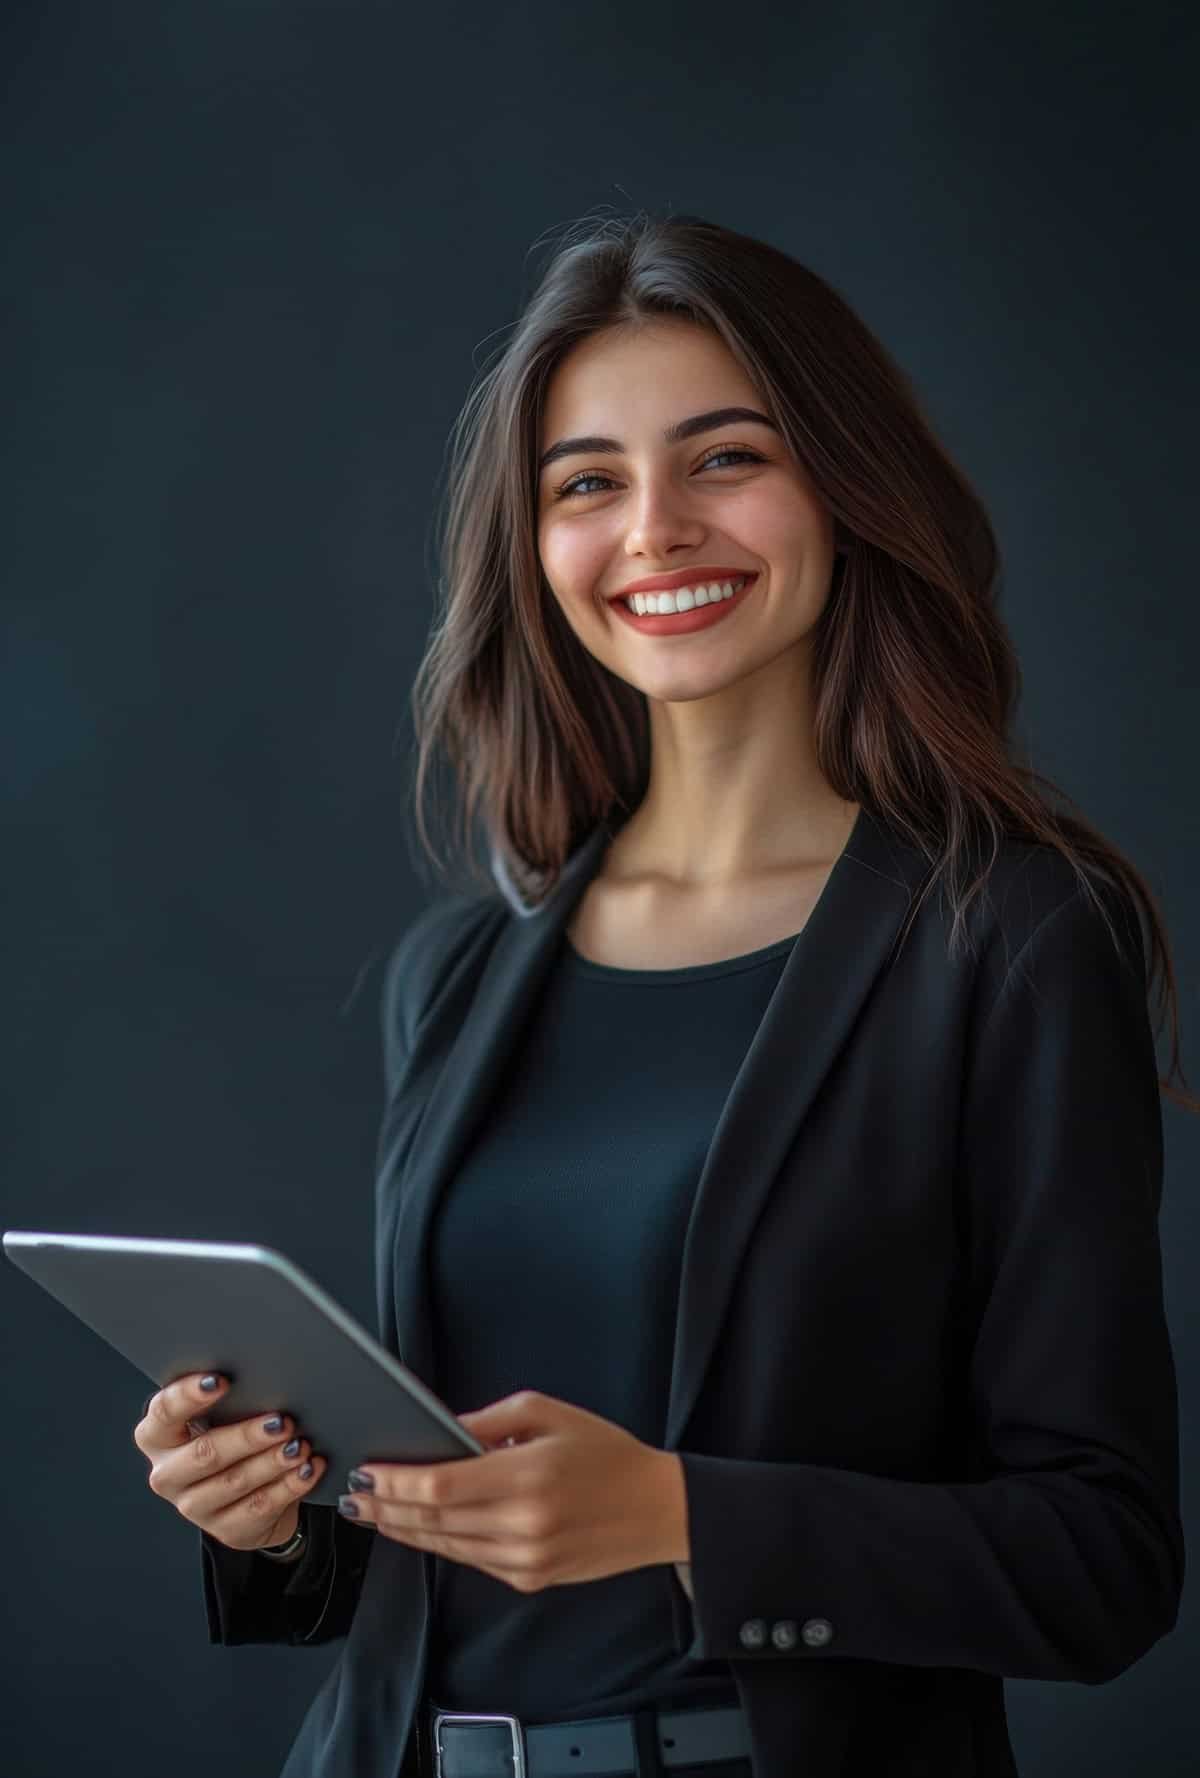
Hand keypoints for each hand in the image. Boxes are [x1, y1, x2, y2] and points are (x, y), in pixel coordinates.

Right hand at [134, 1371, 327, 1550]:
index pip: (164, 1412)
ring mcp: (194, 1506)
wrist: (242, 1493)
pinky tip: (307, 1470)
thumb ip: (228, 1400)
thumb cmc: (228, 1439)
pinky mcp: (225, 1529)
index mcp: (157, 1437)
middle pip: (205, 1453)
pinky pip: (260, 1507)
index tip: (221, 1380)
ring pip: (236, 1482)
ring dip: (272, 1462)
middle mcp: (168, 1474)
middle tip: (281, 1422)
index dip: (189, 1396)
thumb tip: (263, 1379)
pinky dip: (289, 1486)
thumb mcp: (220, 1417)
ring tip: (299, 1446)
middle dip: (247, 1436)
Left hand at [339, 1390, 687, 1593]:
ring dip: (403, 1529)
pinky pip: (470, 1560)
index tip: (366, 1470)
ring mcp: (525, 1559)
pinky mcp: (529, 1578)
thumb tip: (441, 1432)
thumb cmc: (606, 1453)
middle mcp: (523, 1526)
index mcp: (527, 1478)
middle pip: (433, 1520)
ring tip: (372, 1511)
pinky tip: (417, 1528)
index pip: (440, 1487)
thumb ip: (489, 1422)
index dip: (396, 1482)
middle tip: (353, 1494)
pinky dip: (438, 1543)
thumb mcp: (549, 1413)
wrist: (657, 1510)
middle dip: (386, 1507)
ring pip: (445, 1545)